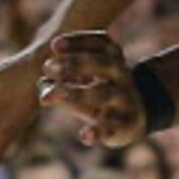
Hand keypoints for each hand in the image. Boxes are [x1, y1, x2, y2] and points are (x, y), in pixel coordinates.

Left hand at [38, 30, 143, 147]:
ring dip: (76, 93)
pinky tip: (84, 136)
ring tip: (47, 98)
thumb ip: (61, 80)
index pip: (101, 43)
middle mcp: (122, 76)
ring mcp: (126, 100)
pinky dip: (97, 131)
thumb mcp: (84, 82)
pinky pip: (111, 127)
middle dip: (74, 63)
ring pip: (103, 93)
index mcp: (113, 60)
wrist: (135, 120)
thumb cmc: (99, 94)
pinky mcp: (125, 125)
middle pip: (102, 63)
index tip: (54, 44)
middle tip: (47, 66)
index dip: (79, 41)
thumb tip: (42, 85)